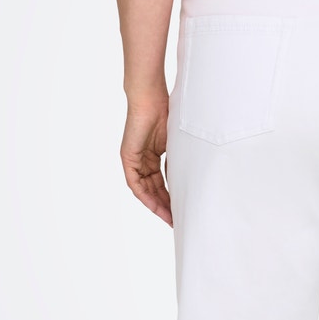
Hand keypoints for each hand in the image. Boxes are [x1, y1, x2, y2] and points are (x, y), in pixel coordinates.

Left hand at [121, 88, 172, 225]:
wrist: (150, 98)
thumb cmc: (166, 113)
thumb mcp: (177, 143)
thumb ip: (178, 161)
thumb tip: (190, 179)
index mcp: (153, 156)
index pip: (161, 183)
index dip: (171, 198)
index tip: (182, 211)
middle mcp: (142, 160)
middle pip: (154, 190)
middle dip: (166, 206)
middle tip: (177, 220)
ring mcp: (134, 160)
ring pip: (144, 190)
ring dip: (157, 205)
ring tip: (170, 218)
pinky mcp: (128, 158)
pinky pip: (135, 183)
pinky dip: (145, 196)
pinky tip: (156, 206)